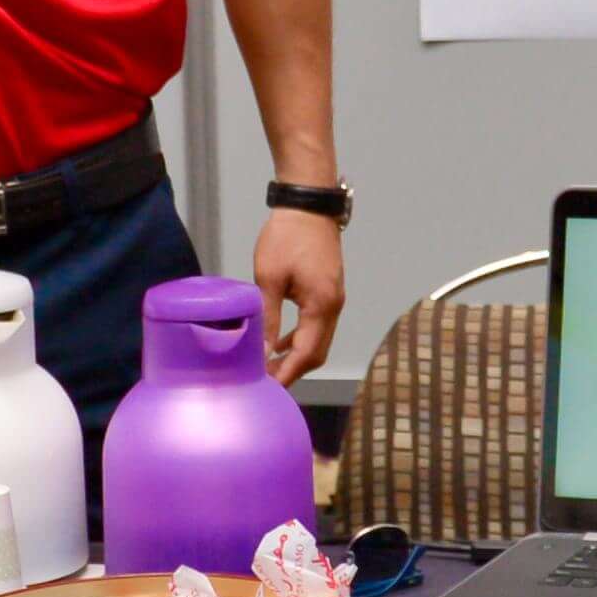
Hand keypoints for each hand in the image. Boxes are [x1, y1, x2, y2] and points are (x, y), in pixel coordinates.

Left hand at [249, 205, 346, 384]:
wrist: (308, 206)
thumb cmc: (286, 237)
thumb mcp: (269, 277)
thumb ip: (268, 317)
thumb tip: (262, 351)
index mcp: (322, 306)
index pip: (307, 354)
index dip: (288, 375)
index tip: (269, 390)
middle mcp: (334, 307)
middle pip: (317, 353)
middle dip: (294, 371)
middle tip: (266, 383)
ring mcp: (334, 299)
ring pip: (319, 340)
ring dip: (297, 356)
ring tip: (270, 368)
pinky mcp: (328, 292)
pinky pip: (317, 326)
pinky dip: (301, 339)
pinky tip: (281, 342)